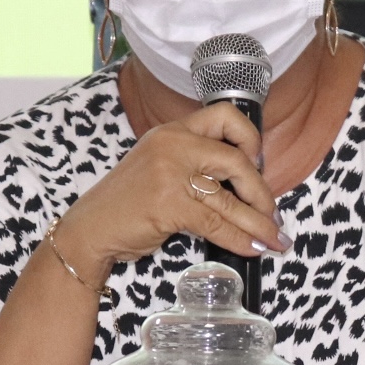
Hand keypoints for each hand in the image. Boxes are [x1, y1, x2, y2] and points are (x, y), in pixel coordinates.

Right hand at [56, 105, 284, 276]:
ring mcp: (170, 173)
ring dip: (259, 223)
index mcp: (173, 131)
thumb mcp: (160, 168)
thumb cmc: (127, 203)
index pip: (224, 115)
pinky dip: (240, 239)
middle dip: (261, 190)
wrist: (89, 229)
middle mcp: (173, 145)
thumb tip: (246, 187)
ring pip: (230, 199)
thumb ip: (195, 165)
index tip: (258, 161)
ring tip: (275, 239)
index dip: (250, 137)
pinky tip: (253, 248)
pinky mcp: (170, 204)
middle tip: (270, 212)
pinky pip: (217, 224)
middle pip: (236, 159)